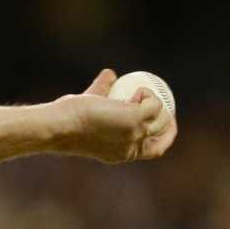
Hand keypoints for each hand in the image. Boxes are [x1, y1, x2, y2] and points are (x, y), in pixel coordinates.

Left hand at [49, 69, 177, 163]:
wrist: (60, 125)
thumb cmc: (67, 120)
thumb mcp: (90, 109)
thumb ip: (100, 91)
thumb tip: (110, 74)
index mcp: (122, 154)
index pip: (151, 151)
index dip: (162, 137)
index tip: (162, 122)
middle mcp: (131, 149)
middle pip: (162, 139)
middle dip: (170, 126)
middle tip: (163, 106)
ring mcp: (136, 135)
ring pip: (162, 120)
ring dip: (156, 105)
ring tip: (140, 94)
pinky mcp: (136, 120)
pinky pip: (154, 104)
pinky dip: (147, 94)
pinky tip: (135, 91)